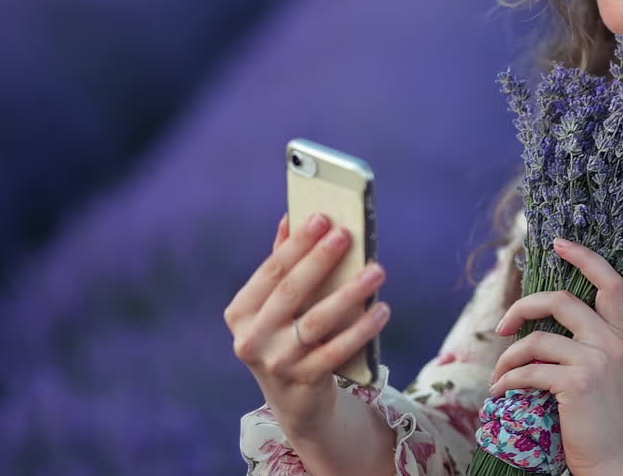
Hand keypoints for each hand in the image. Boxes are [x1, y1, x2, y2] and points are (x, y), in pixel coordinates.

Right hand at [223, 213, 389, 436]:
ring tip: (376, 271)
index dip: (296, 244)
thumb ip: (282, 266)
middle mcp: (252, 338)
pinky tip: (381, 310)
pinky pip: (338, 350)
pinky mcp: (303, 382)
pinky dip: (362, 329)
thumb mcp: (277, 308)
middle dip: (320, 260)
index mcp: (241, 313)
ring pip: (317, 321)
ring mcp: (276, 363)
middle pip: (291, 292)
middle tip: (347, 235)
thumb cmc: (287, 339)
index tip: (321, 218)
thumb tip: (290, 217)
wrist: (296, 403)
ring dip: (350, 293)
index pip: (271, 271)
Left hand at [488, 237, 622, 474]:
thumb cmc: (599, 418)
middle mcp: (610, 343)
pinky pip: (528, 371)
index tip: (559, 243)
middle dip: (523, 306)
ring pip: (536, 340)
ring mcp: (595, 362)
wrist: (615, 459)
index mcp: (617, 336)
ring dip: (508, 358)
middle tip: (504, 325)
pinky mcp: (576, 384)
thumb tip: (534, 326)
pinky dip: (507, 381)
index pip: (610, 282)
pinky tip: (501, 392)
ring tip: (500, 375)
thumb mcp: (600, 372)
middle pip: (561, 300)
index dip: (584, 257)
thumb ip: (580, 345)